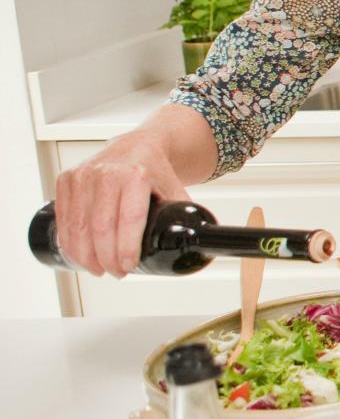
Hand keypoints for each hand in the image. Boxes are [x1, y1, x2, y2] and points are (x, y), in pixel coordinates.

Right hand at [52, 131, 191, 277]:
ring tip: (98, 268)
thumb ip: (184, 217)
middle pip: (101, 227)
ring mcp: (83, 176)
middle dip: (107, 258)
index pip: (129, 219)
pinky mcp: (67, 180)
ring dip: (86, 255)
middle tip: (116, 272)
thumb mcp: (174, 191)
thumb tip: (196, 244)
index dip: (126, 248)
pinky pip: (64, 218)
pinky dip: (70, 241)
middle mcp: (106, 173)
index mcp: (136, 175)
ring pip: (79, 227)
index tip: (129, 266)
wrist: (136, 145)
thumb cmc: (155, 171)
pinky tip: (80, 254)